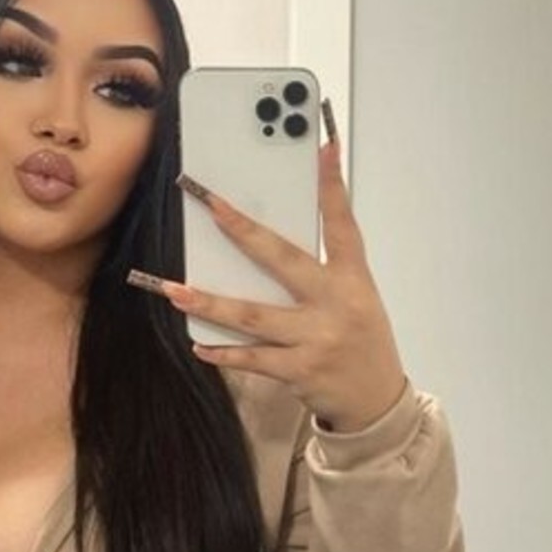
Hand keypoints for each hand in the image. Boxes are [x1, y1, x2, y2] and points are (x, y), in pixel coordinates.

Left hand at [129, 137, 407, 433]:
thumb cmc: (361, 340)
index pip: (343, 225)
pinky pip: (252, 358)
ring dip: (210, 303)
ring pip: (253, 315)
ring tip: (175, 290)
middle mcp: (335, 305)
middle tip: (212, 206)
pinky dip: (223, 352)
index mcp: (353, 280)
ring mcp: (316, 339)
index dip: (333, 187)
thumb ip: (323, 273)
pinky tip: (199, 346)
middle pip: (283, 260)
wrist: (377, 402)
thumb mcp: (356, 299)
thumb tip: (266, 245)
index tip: (325, 148)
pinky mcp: (299, 371)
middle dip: (244, 231)